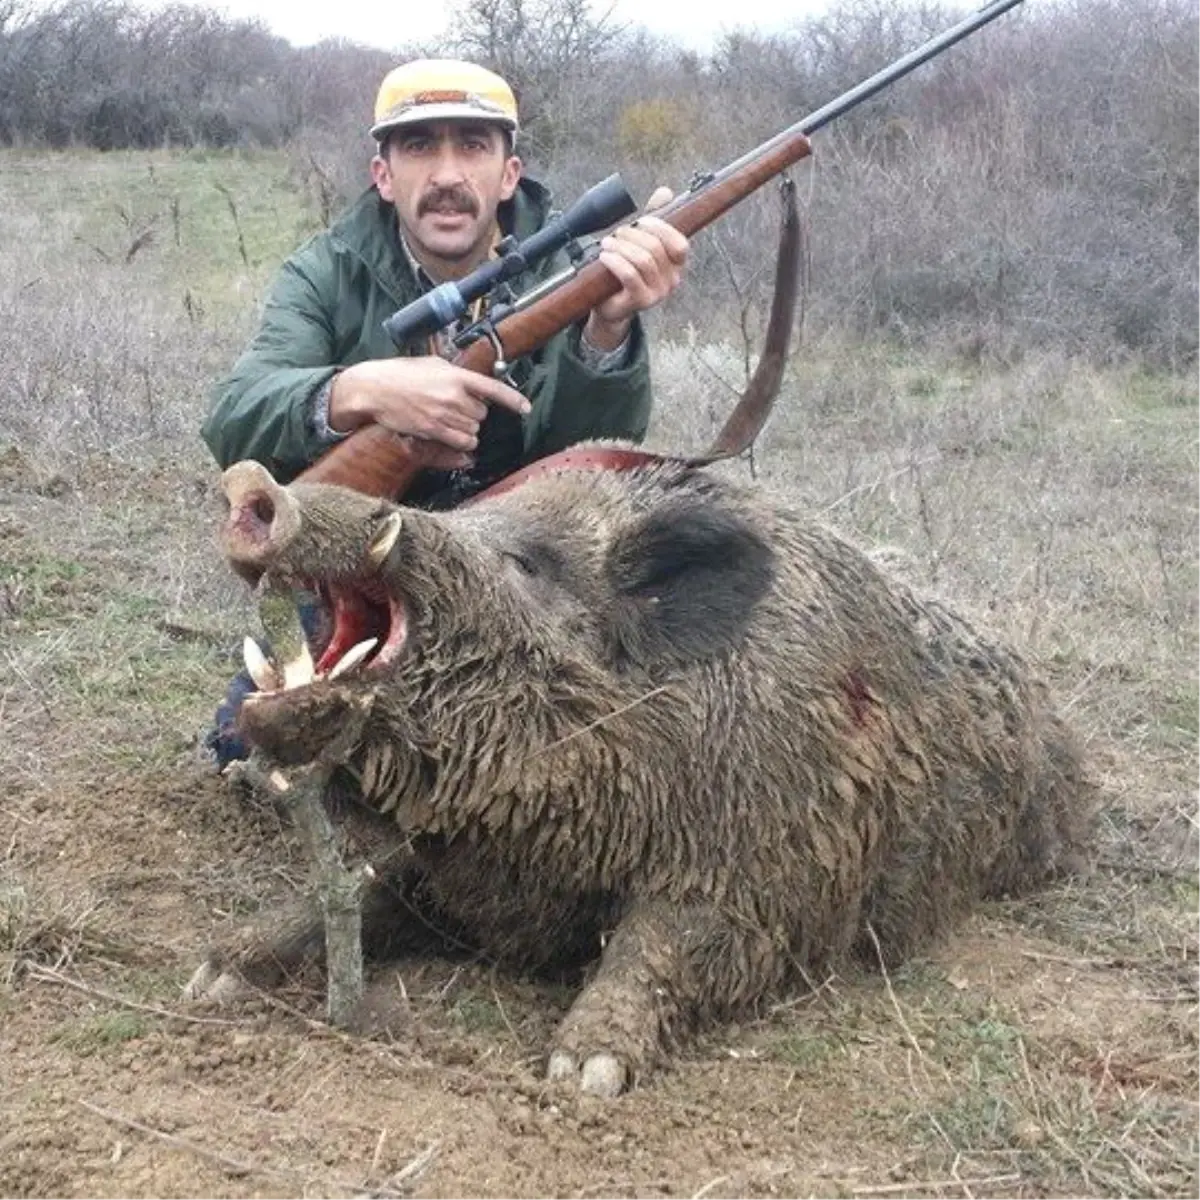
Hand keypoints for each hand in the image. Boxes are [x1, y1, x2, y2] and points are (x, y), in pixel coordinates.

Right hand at [328, 356, 529, 468]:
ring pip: (474, 430)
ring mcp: (444, 414)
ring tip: (450, 419)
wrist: (375, 388)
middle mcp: (453, 395)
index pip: (493, 388)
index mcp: (456, 375)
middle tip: (456, 407)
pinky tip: (454, 434)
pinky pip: (463, 442)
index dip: (513, 400)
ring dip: (468, 428)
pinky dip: (463, 442)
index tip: (526, 408)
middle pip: (483, 414)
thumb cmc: (402, 374)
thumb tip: (474, 385)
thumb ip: (457, 374)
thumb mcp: (434, 364)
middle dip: (475, 413)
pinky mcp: (434, 430)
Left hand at [585, 186, 688, 350]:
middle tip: (616, 234)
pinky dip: (615, 261)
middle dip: (633, 235)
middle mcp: (672, 280)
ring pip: (643, 260)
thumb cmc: (624, 272)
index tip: (641, 221)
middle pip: (656, 248)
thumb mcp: (639, 242)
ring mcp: (658, 293)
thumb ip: (654, 219)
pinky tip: (605, 256)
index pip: (679, 243)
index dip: (661, 228)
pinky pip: (630, 275)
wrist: (608, 304)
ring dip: (621, 247)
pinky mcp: (642, 301)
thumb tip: (666, 192)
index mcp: (676, 264)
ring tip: (607, 243)